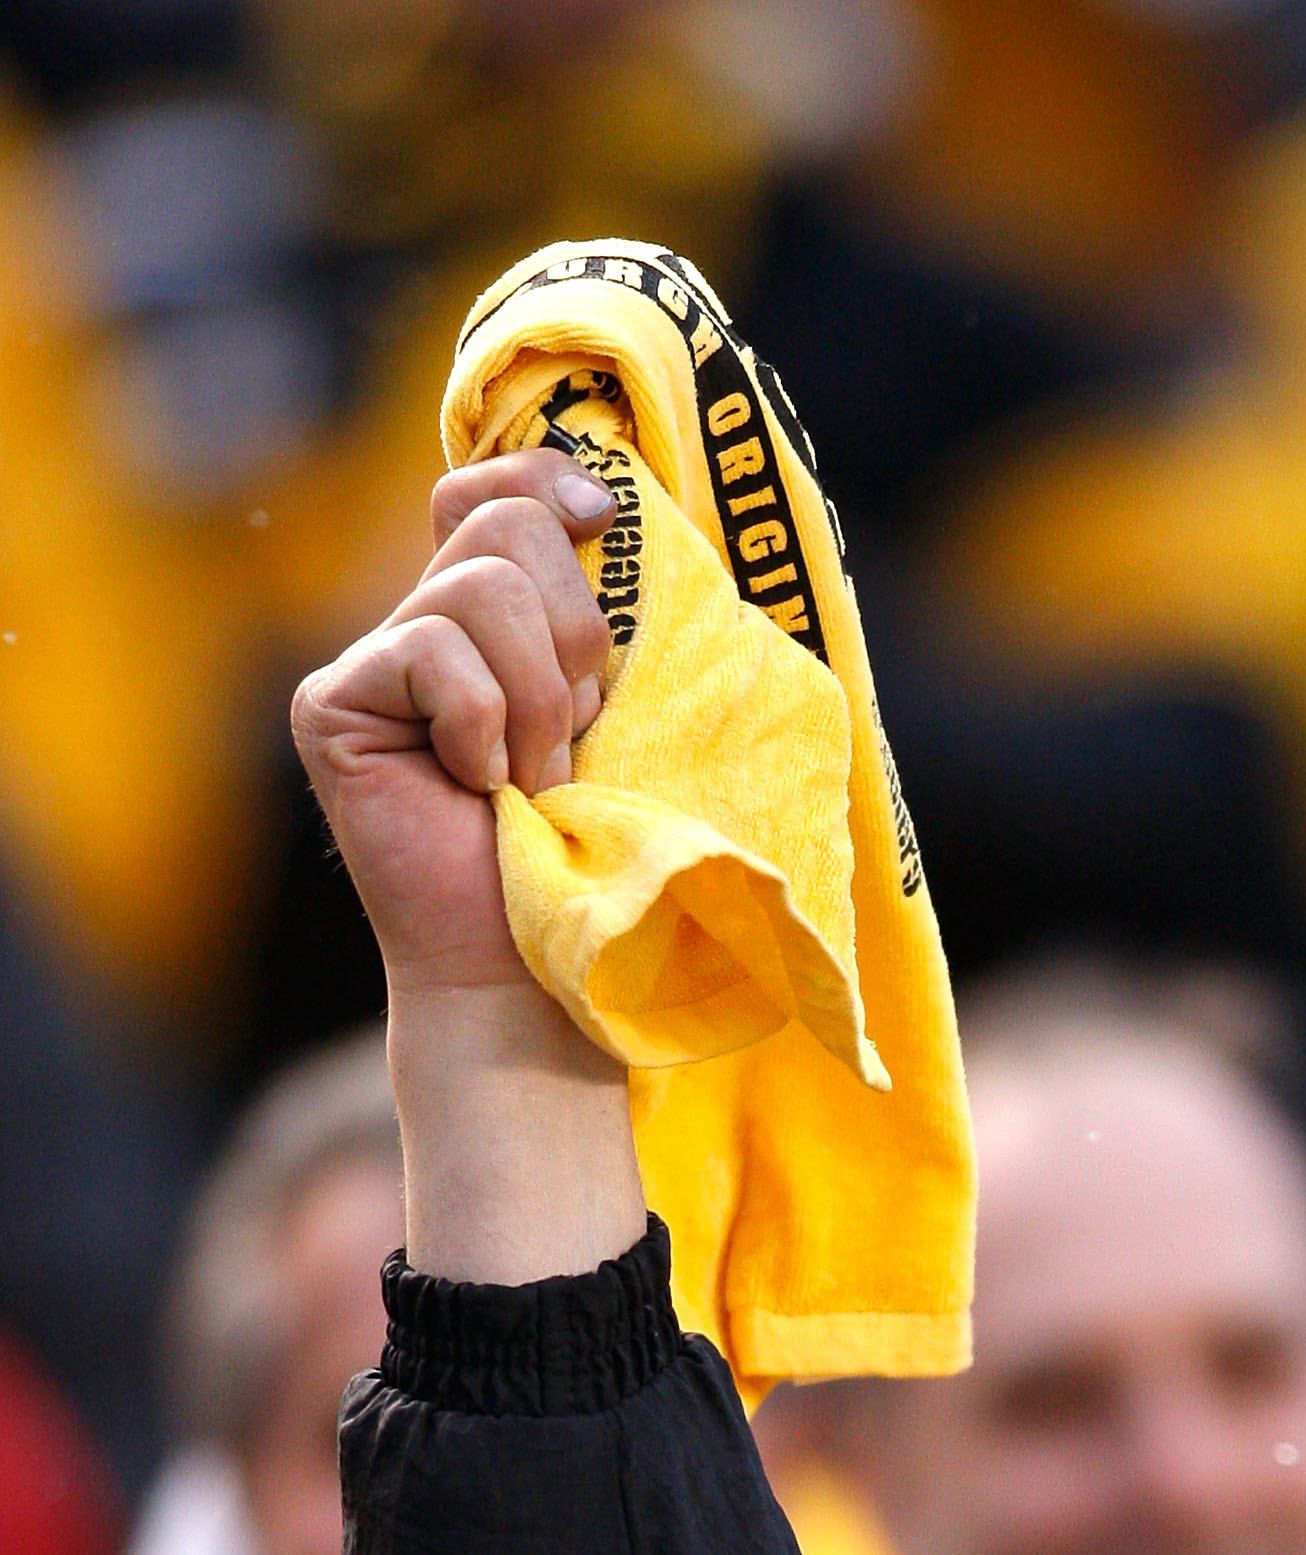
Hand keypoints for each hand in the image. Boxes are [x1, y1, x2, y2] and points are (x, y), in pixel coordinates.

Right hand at [290, 454, 615, 1000]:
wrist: (527, 963)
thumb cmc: (583, 854)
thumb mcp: (614, 717)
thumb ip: (598, 618)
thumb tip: (609, 503)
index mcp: (489, 618)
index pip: (497, 490)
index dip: (549, 481)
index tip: (607, 519)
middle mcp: (421, 624)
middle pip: (505, 525)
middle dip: (571, 636)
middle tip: (572, 740)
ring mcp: (370, 660)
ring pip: (482, 587)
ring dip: (539, 701)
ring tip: (534, 782)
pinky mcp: (332, 703)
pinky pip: (433, 653)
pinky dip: (480, 724)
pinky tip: (477, 787)